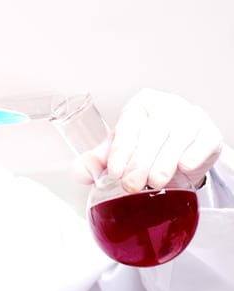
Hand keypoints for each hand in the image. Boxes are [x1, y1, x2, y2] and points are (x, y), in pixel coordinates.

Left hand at [73, 89, 222, 192]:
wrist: (180, 152)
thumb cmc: (147, 146)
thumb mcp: (121, 150)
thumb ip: (98, 160)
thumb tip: (82, 173)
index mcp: (140, 106)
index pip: (129, 125)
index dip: (121, 150)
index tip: (114, 171)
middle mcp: (166, 106)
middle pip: (153, 131)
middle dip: (140, 161)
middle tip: (130, 185)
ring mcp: (191, 117)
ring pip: (178, 135)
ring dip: (165, 161)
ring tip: (154, 182)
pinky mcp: (210, 132)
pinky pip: (204, 140)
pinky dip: (194, 154)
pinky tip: (185, 167)